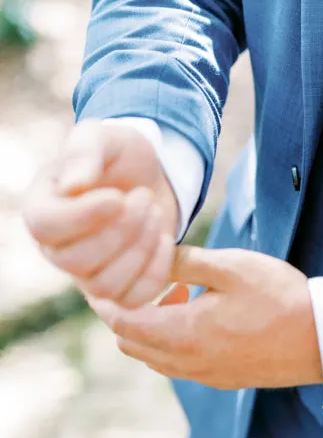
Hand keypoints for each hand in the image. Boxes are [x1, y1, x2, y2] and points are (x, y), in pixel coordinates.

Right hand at [23, 119, 179, 307]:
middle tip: (144, 198)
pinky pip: (134, 300)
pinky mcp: (120, 288)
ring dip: (141, 250)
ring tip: (155, 213)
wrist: (150, 175)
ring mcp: (86, 274)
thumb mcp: (102, 136)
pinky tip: (166, 239)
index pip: (46, 228)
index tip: (118, 196)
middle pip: (77, 262)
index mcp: (42, 208)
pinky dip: (157, 271)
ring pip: (105, 286)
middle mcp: (57, 248)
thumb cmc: (119, 155)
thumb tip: (73, 185)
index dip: (84, 217)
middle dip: (122, 230)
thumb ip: (84, 151)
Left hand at [90, 245, 322, 389]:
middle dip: (125, 313)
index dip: (105, 300)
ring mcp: (205, 375)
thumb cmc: (281, 297)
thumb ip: (185, 261)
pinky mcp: (223, 379)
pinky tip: (198, 316)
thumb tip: (151, 255)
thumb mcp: (231, 266)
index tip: (105, 278)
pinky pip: (178, 366)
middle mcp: (187, 362)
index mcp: (182, 334)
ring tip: (176, 295)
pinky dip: (172, 343)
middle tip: (140, 281)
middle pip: (130, 344)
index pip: (121, 322)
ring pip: (154, 358)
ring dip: (150, 329)